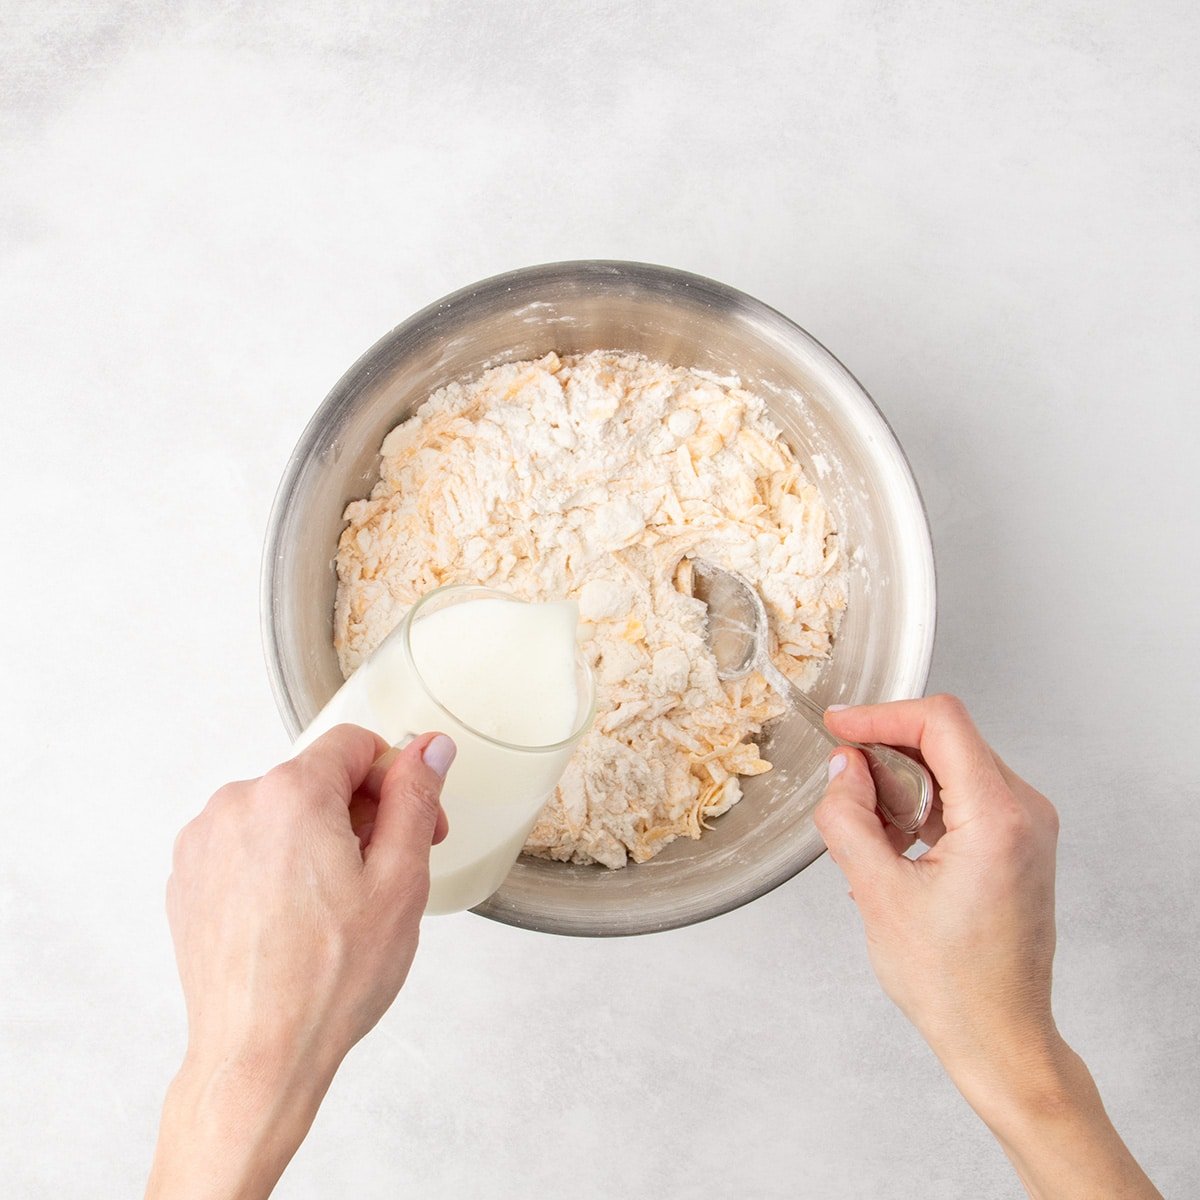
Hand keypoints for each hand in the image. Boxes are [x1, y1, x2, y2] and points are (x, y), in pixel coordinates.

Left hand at [146, 725, 454, 1199]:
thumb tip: (430, 748)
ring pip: (283, 812)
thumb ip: (415, 798)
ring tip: (337, 906)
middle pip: (318, 779)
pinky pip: (248, 845)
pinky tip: (297, 917)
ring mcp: (204, 842)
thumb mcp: (401, 880)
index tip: (412, 823)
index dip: (396, 780)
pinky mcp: (188, 878)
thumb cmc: (330, 979)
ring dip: (318, 840)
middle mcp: (237, 804)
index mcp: (291, 794)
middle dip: (360, 814)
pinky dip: (277, 865)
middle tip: (385, 875)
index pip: (356, 745)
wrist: (258, 1056)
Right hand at [817, 695, 1059, 1085]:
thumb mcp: (878, 894)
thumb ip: (849, 819)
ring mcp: (1027, 828)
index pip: (942, 723)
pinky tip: (892, 842)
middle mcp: (1025, 814)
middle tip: (843, 784)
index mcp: (1000, 819)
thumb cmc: (953, 984)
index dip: (881, 715)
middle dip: (887, 751)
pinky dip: (921, 802)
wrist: (999, 1039)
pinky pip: (964, 794)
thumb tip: (841, 768)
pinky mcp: (1018, 843)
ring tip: (868, 827)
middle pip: (948, 739)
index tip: (839, 727)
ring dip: (901, 780)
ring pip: (953, 764)